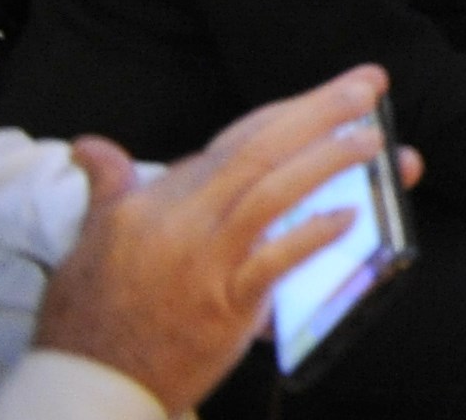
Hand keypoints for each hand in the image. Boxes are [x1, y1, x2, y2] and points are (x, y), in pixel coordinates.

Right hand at [36, 67, 405, 413]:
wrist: (90, 380)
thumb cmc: (91, 310)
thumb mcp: (92, 239)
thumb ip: (110, 187)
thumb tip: (90, 147)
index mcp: (159, 199)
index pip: (237, 139)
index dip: (290, 111)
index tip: (333, 91)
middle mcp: (184, 221)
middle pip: (260, 151)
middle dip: (320, 112)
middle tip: (368, 86)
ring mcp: (207, 262)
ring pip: (274, 194)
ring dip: (329, 161)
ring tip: (374, 142)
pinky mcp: (226, 304)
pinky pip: (277, 261)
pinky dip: (314, 236)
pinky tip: (351, 216)